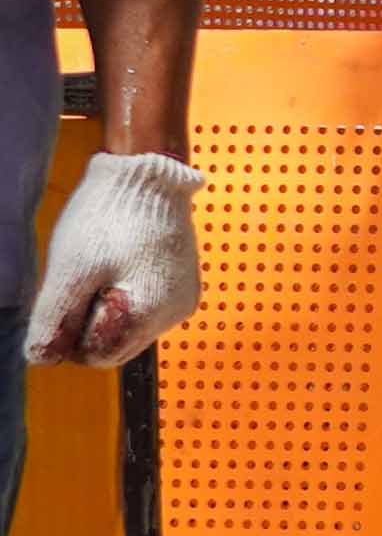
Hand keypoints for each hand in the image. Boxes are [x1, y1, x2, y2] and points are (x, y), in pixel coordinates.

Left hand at [27, 153, 200, 365]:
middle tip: (85, 279)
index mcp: (148, 315)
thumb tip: (41, 358)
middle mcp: (175, 315)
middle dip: (93, 321)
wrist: (148, 177)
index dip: (73, 332)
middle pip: (117, 344)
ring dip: (109, 308)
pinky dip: (128, 296)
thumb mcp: (70, 269)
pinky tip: (121, 264)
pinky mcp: (185, 286)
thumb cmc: (108, 218)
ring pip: (132, 328)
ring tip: (104, 266)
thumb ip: (54, 318)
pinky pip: (148, 310)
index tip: (70, 295)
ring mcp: (184, 300)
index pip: (98, 355)